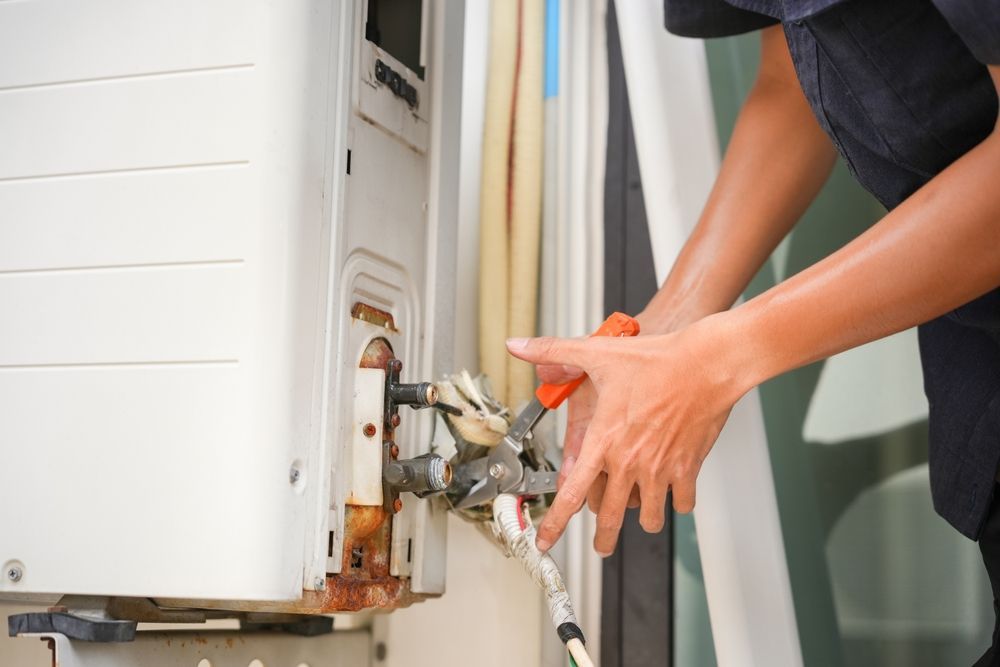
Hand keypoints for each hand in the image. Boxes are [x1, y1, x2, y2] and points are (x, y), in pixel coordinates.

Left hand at [508, 316, 749, 555]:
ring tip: (641, 517)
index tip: (546, 542)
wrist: (707, 364)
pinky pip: (681, 503)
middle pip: (609, 518)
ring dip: (642, 519)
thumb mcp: (596, 353)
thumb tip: (518, 347)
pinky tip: (674, 495)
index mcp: (602, 440)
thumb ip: (553, 353)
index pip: (572, 493)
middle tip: (600, 547)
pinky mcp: (688, 468)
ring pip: (648, 516)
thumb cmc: (656, 359)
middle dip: (603, 539)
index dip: (555, 523)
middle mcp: (629, 461)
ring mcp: (660, 469)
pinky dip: (676, 503)